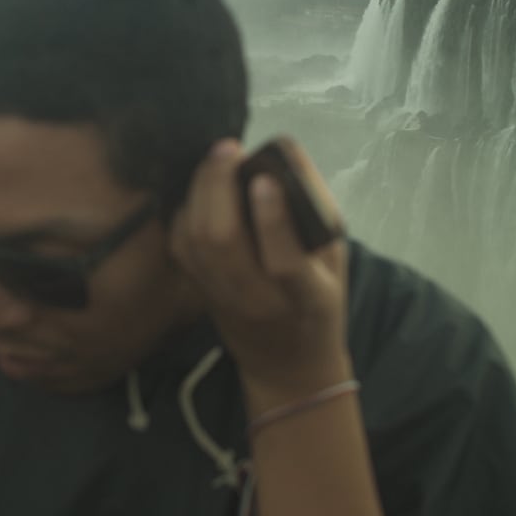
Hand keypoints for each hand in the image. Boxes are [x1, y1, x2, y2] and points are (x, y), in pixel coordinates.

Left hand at [170, 137, 352, 405]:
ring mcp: (219, 297)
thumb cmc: (317, 307)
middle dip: (218, 186)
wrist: (286, 366)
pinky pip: (180, 244)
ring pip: (193, 240)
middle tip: (229, 148)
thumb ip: (316, 218)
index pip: (284, 263)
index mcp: (304, 298)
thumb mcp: (335, 265)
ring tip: (217, 160)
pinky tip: (202, 190)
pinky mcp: (196, 291)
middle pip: (220, 241)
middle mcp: (254, 299)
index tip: (263, 178)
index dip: (272, 219)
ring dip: (199, 191)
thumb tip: (286, 157)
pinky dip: (186, 209)